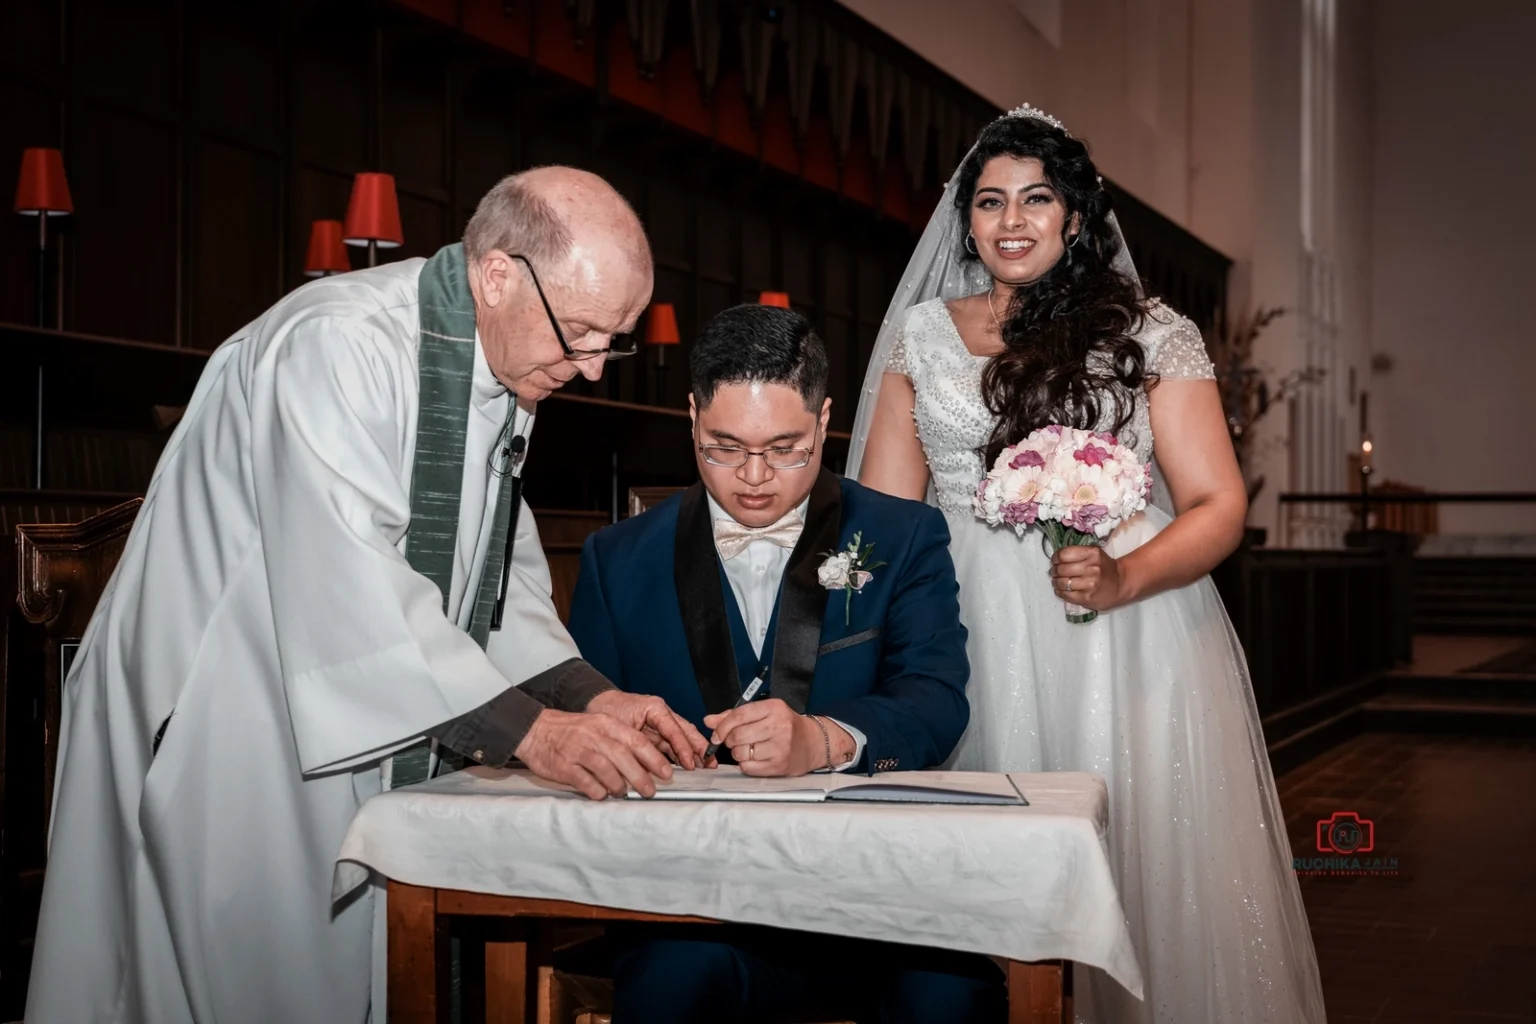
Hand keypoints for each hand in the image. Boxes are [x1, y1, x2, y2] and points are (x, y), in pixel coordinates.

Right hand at [513, 709, 675, 799]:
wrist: (536, 729)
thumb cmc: (572, 731)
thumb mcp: (599, 726)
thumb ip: (621, 741)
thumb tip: (647, 764)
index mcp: (606, 724)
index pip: (636, 741)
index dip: (654, 758)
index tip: (667, 772)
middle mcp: (594, 736)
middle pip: (624, 757)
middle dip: (641, 777)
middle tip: (650, 790)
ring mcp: (577, 750)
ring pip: (606, 770)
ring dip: (618, 785)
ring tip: (623, 792)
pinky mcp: (563, 766)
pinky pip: (585, 782)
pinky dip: (596, 791)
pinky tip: (601, 795)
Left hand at [586, 690, 708, 769]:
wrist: (596, 705)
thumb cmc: (607, 710)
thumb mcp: (620, 726)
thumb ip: (637, 745)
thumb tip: (650, 767)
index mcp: (656, 708)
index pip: (675, 729)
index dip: (685, 747)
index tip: (692, 763)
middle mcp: (662, 715)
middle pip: (685, 732)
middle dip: (700, 748)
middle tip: (710, 763)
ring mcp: (660, 724)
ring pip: (682, 739)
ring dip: (694, 753)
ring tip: (706, 765)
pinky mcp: (656, 734)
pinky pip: (672, 745)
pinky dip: (682, 755)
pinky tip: (690, 765)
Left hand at [704, 698, 839, 776]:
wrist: (813, 743)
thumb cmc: (786, 726)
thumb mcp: (764, 713)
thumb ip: (734, 716)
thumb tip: (709, 721)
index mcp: (774, 708)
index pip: (739, 715)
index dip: (722, 726)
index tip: (716, 734)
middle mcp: (779, 726)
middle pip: (737, 736)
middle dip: (730, 741)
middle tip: (735, 741)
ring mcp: (780, 747)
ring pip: (741, 753)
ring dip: (738, 753)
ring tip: (748, 749)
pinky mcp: (779, 765)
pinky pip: (748, 767)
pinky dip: (746, 764)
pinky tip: (755, 758)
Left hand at [1050, 545, 1132, 611]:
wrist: (1121, 584)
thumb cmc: (1105, 568)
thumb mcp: (1095, 554)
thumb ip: (1077, 554)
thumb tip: (1056, 558)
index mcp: (1092, 553)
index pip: (1064, 554)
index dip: (1055, 558)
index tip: (1054, 561)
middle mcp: (1091, 568)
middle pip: (1061, 569)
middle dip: (1054, 571)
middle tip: (1053, 572)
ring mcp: (1089, 584)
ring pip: (1062, 582)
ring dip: (1055, 582)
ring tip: (1056, 581)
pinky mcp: (1087, 598)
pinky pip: (1066, 595)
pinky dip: (1060, 592)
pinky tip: (1060, 590)